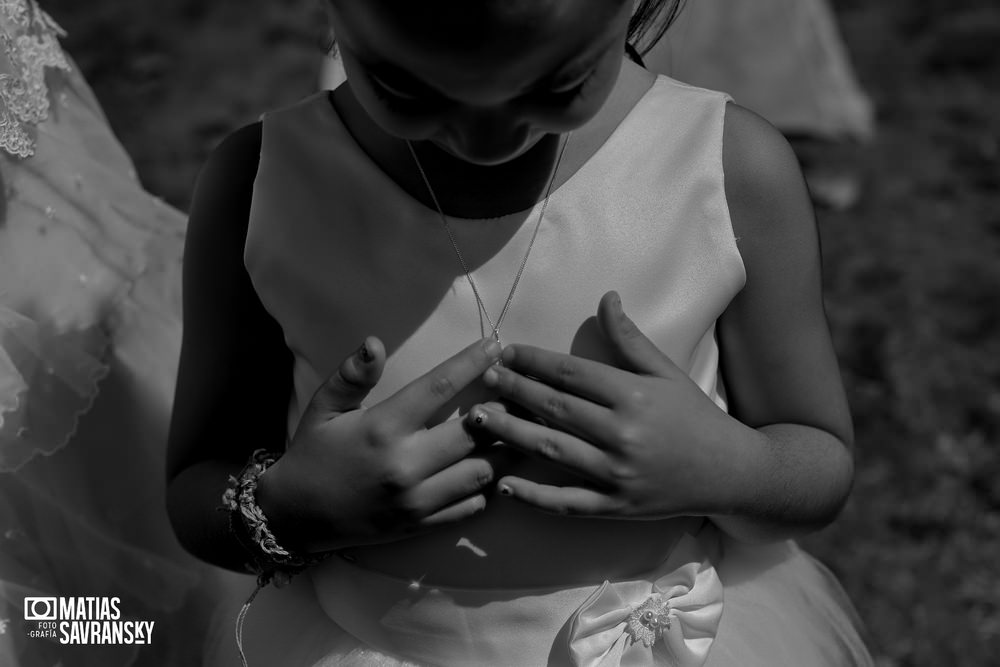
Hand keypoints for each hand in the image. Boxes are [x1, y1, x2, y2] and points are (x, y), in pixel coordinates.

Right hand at [257, 336, 503, 552]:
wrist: (295, 517)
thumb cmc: (313, 454)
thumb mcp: (323, 408)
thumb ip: (352, 375)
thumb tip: (375, 342)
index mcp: (383, 428)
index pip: (439, 387)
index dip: (472, 364)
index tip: (495, 346)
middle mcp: (405, 465)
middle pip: (474, 432)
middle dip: (501, 409)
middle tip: (516, 393)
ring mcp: (416, 500)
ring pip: (482, 472)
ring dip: (501, 450)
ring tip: (513, 429)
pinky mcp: (421, 526)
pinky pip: (471, 506)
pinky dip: (486, 487)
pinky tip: (490, 468)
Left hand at [467, 292, 752, 518]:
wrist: (730, 473)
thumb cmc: (694, 417)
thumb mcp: (666, 372)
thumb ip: (630, 339)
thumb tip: (606, 297)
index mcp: (633, 395)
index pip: (571, 373)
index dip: (534, 361)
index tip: (505, 352)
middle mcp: (622, 433)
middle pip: (555, 408)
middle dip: (514, 391)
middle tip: (483, 379)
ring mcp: (617, 473)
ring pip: (552, 451)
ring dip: (511, 433)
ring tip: (479, 419)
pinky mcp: (616, 506)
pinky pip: (568, 503)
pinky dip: (535, 496)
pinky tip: (505, 484)